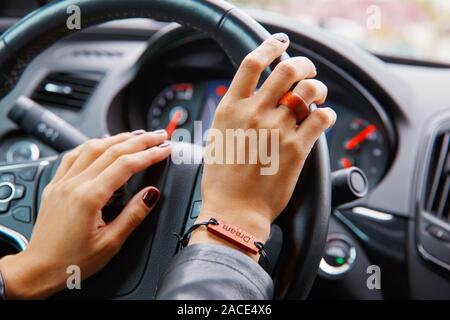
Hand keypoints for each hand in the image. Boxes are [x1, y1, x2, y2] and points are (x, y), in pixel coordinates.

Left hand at [0, 130, 170, 298]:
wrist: (39, 269)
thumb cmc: (71, 261)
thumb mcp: (111, 243)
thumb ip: (133, 215)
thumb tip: (151, 194)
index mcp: (89, 197)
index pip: (126, 165)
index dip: (149, 154)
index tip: (165, 149)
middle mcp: (74, 184)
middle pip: (112, 150)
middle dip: (140, 140)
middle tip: (158, 136)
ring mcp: (62, 182)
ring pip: (92, 147)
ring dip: (118, 138)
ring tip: (137, 136)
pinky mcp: (56, 185)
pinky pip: (74, 155)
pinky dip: (92, 145)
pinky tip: (102, 143)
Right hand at [190, 33, 335, 258]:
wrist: (234, 210)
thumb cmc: (223, 180)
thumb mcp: (218, 138)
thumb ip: (234, 115)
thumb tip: (251, 100)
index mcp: (231, 109)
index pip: (251, 64)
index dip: (269, 47)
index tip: (280, 44)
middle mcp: (255, 114)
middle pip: (286, 70)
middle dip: (302, 64)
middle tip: (306, 69)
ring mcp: (277, 130)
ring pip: (309, 91)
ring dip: (318, 87)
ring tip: (318, 94)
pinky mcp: (297, 148)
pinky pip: (322, 117)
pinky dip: (327, 114)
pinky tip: (324, 118)